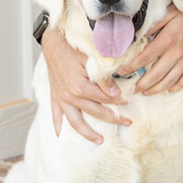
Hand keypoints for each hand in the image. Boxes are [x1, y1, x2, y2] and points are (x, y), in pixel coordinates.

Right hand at [41, 27, 129, 144]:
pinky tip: (62, 135)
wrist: (53, 41)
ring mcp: (61, 98)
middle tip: (127, 122)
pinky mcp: (54, 96)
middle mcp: (69, 97)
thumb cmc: (73, 46)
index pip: (105, 98)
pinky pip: (56, 115)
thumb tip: (115, 92)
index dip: (118, 100)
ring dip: (88, 133)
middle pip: (95, 112)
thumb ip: (104, 77)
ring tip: (100, 141)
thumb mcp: (92, 59)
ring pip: (75, 122)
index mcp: (80, 87)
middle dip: (113, 118)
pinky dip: (59, 126)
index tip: (128, 101)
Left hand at [118, 0, 182, 94]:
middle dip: (142, 84)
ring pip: (169, 82)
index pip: (145, 57)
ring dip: (156, 89)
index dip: (132, 66)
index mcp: (168, 39)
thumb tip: (138, 33)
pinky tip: (168, 88)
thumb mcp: (169, 12)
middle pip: (156, 75)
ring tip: (146, 91)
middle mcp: (177, 53)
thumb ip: (153, 23)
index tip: (123, 71)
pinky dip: (175, 87)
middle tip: (133, 88)